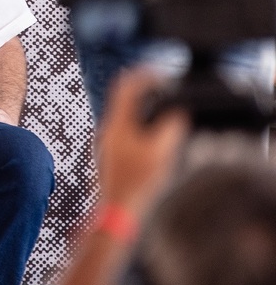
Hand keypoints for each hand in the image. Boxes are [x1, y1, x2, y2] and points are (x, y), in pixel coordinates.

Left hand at [96, 68, 188, 215]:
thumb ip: (170, 127)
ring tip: (162, 110)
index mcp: (117, 124)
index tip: (160, 74)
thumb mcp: (161, 152)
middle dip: (145, 90)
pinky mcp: (110, 154)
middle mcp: (108, 130)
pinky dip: (139, 124)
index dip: (144, 75)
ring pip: (124, 115)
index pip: (126, 86)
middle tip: (163, 88)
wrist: (117, 211)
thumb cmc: (136, 184)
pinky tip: (152, 135)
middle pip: (124, 99)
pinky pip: (125, 130)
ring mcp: (107, 142)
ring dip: (143, 108)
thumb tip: (176, 113)